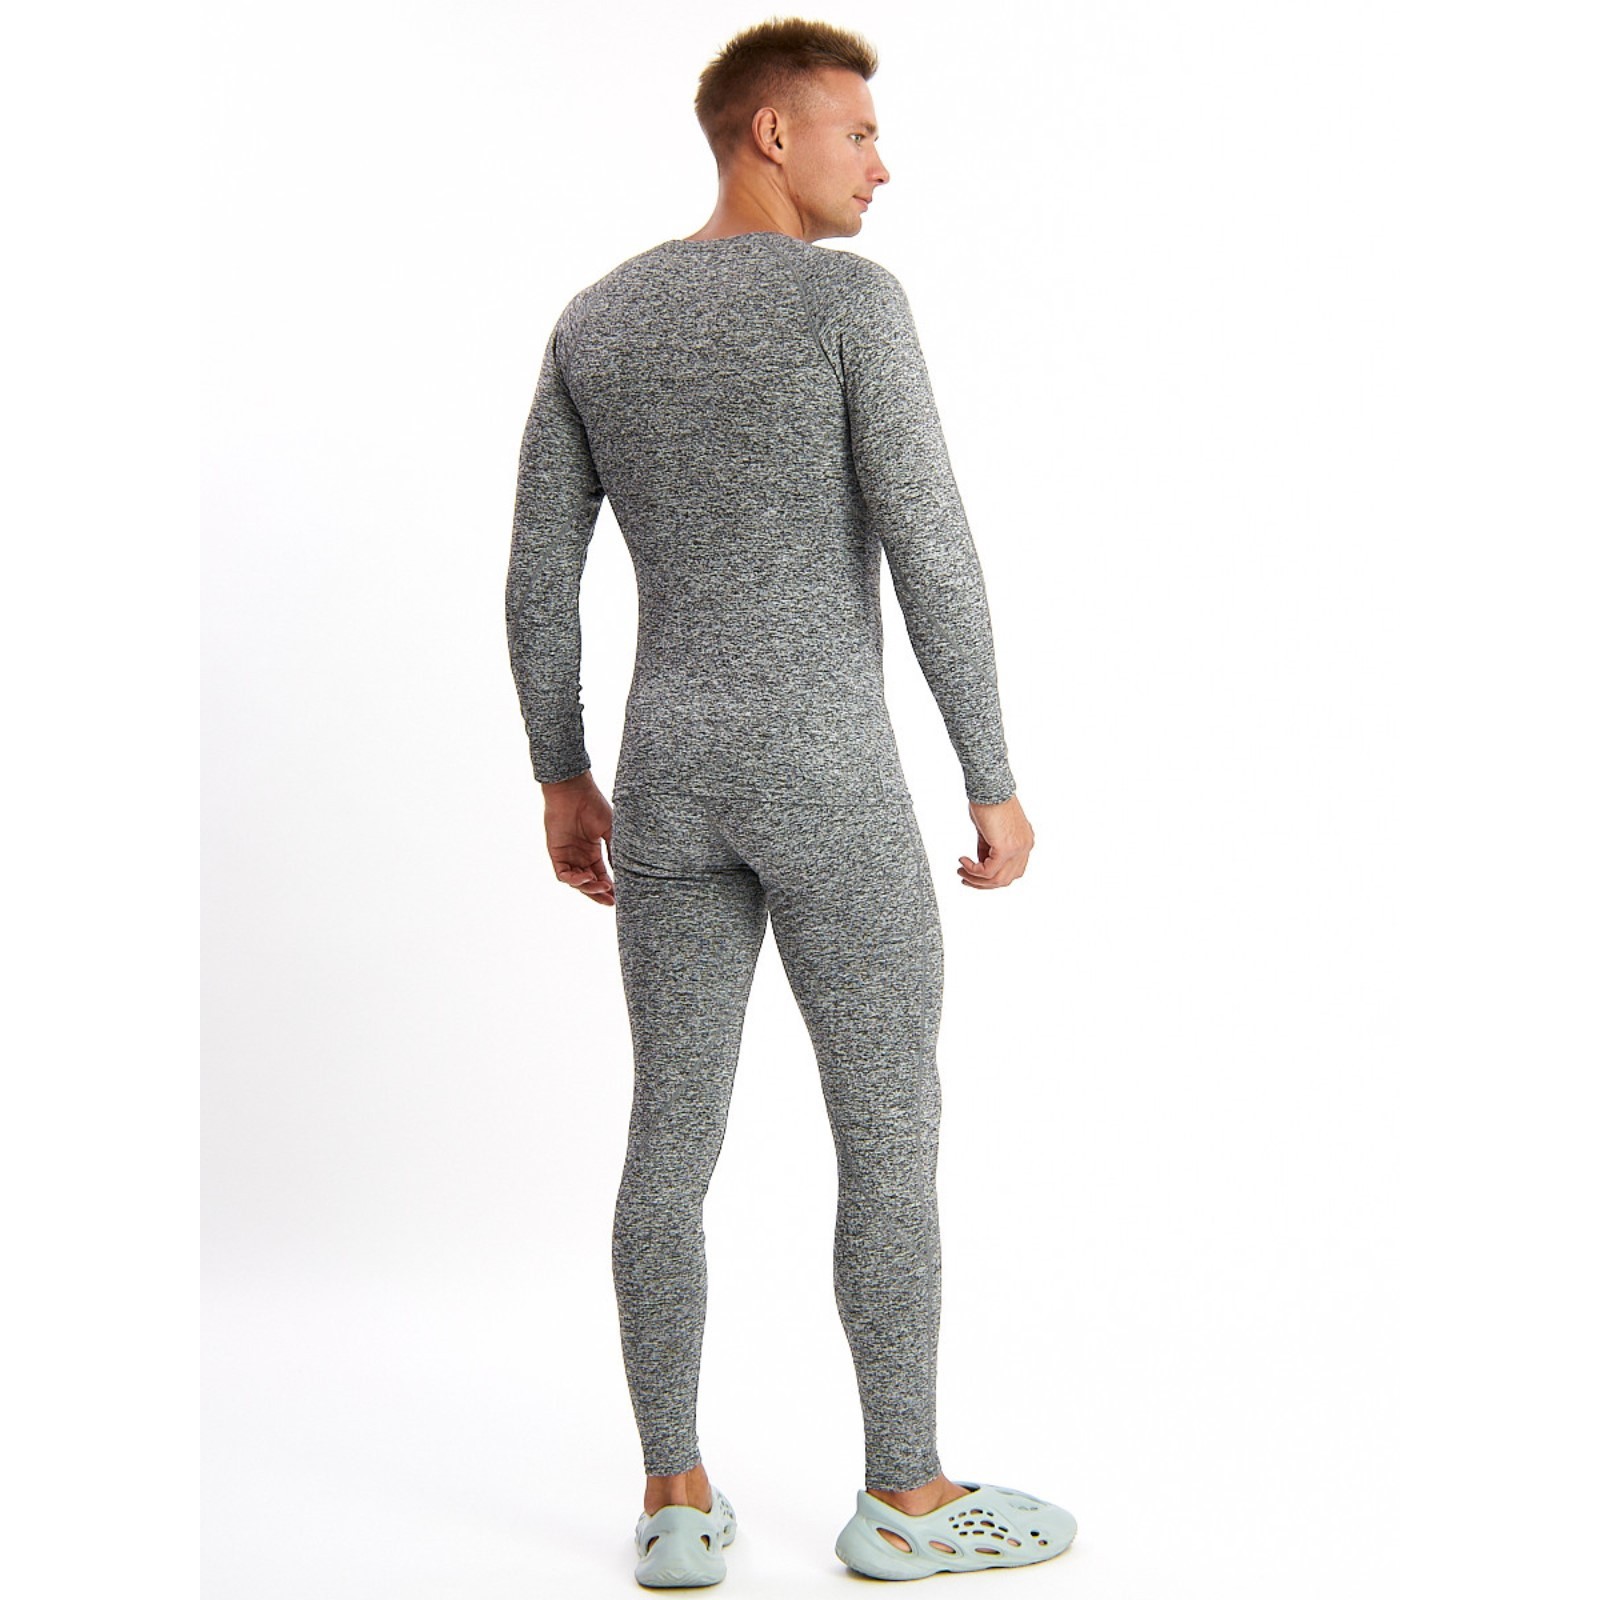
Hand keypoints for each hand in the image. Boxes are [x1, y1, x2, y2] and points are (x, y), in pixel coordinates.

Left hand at [541, 770, 615, 904]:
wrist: (573, 791)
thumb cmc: (593, 805)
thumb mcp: (610, 830)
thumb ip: (615, 850)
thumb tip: (625, 869)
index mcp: (593, 852)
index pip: (601, 875)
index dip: (610, 888)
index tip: (620, 897)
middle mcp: (580, 856)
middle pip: (589, 883)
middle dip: (599, 894)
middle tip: (611, 902)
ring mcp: (568, 856)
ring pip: (577, 882)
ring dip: (589, 887)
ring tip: (602, 886)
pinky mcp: (556, 853)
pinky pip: (563, 874)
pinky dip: (574, 880)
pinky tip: (586, 877)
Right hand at [957, 791, 1032, 888]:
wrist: (990, 786)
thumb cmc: (989, 801)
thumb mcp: (989, 830)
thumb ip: (988, 848)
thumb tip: (980, 862)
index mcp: (1024, 842)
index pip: (1012, 871)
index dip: (992, 878)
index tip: (975, 875)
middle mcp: (1025, 847)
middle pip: (1005, 879)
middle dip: (982, 883)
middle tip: (965, 878)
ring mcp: (1017, 849)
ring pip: (997, 879)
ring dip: (976, 879)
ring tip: (961, 871)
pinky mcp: (1005, 849)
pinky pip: (988, 871)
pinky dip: (973, 870)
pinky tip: (963, 861)